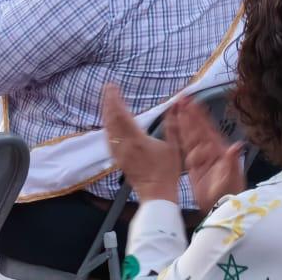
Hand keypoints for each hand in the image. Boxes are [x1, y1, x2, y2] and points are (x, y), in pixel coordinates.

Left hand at [102, 83, 180, 203]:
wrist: (157, 195)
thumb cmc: (167, 172)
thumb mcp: (174, 147)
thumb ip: (173, 125)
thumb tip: (175, 106)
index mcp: (137, 140)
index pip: (121, 114)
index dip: (115, 99)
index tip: (112, 86)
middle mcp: (124, 145)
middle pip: (111, 119)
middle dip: (108, 102)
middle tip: (107, 89)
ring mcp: (119, 153)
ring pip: (108, 129)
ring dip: (106, 113)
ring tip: (106, 101)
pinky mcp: (118, 160)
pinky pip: (109, 140)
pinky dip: (107, 127)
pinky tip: (108, 122)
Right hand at [170, 95, 244, 211]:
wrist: (222, 208)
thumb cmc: (230, 192)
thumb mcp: (232, 176)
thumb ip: (232, 160)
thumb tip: (237, 145)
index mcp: (218, 149)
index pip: (205, 128)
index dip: (198, 114)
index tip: (191, 101)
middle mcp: (208, 150)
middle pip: (196, 128)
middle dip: (188, 113)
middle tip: (180, 98)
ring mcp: (200, 157)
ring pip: (189, 135)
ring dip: (182, 122)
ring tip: (174, 108)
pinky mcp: (192, 166)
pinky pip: (184, 148)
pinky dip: (177, 137)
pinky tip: (172, 129)